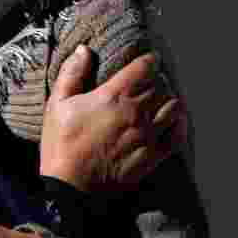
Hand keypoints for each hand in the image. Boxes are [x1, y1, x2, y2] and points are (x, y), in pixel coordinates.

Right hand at [40, 46, 187, 191]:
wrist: (70, 187)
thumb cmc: (61, 143)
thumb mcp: (57, 104)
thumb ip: (72, 74)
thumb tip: (83, 50)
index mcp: (113, 97)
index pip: (143, 68)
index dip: (148, 60)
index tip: (147, 59)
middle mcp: (136, 113)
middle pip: (160, 86)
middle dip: (156, 79)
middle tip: (149, 79)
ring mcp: (148, 136)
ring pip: (173, 107)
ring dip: (169, 98)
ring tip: (161, 98)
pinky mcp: (153, 157)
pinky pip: (177, 135)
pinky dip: (179, 124)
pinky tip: (174, 119)